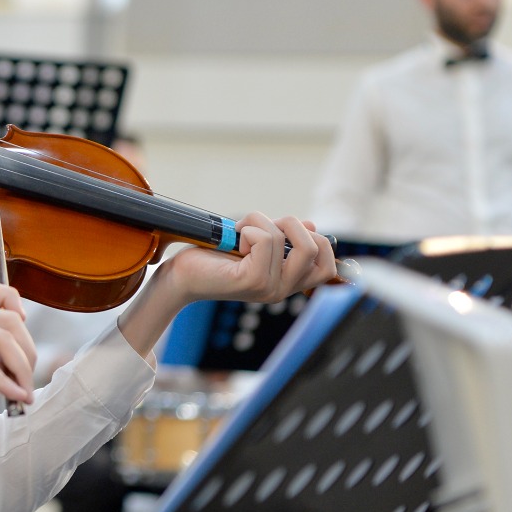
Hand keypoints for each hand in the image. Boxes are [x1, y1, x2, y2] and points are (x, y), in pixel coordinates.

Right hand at [0, 278, 36, 409]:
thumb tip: (9, 374)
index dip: (16, 309)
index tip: (23, 342)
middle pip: (10, 319)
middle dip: (28, 352)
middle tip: (29, 384)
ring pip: (4, 335)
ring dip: (21, 367)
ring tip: (24, 394)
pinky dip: (1, 379)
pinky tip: (10, 395)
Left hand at [117, 214, 336, 358]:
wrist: (183, 275)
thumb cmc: (216, 258)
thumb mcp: (256, 242)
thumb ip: (283, 237)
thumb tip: (312, 226)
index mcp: (288, 282)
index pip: (328, 264)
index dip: (315, 238)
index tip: (283, 231)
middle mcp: (283, 290)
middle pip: (316, 247)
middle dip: (291, 223)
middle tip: (262, 227)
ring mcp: (270, 288)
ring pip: (284, 237)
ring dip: (259, 222)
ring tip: (240, 233)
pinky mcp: (253, 281)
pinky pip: (265, 240)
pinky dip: (248, 229)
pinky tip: (233, 243)